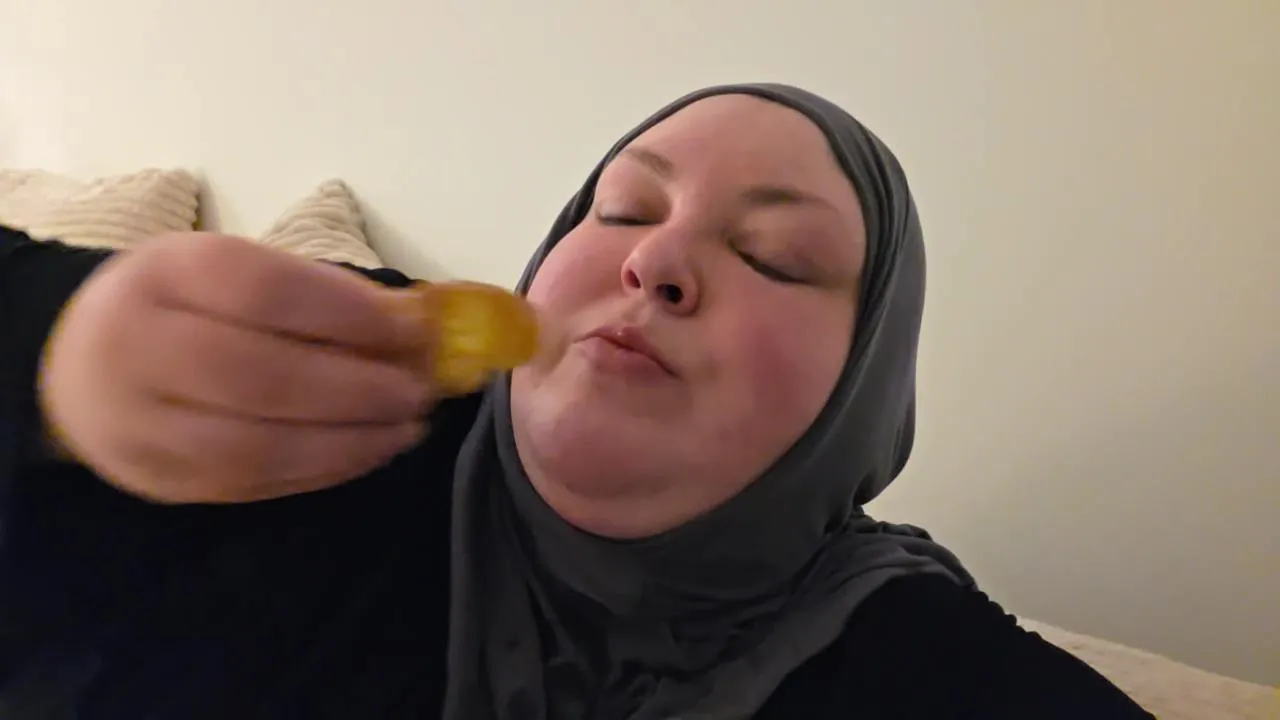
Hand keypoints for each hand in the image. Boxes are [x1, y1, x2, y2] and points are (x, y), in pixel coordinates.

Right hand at [39, 233, 431, 503]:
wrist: (71, 364)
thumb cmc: (179, 305)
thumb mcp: (229, 269)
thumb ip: (315, 290)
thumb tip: (410, 323)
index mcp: (164, 274)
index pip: (264, 291)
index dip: (349, 312)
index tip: (416, 327)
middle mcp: (138, 348)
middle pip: (260, 376)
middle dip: (356, 388)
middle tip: (419, 390)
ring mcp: (140, 425)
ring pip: (254, 446)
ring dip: (348, 442)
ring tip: (407, 428)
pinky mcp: (156, 482)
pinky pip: (249, 485)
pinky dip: (320, 471)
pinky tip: (366, 453)